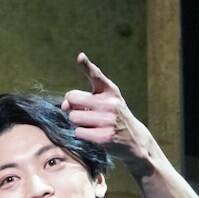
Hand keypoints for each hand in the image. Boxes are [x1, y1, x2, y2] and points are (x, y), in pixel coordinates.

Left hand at [61, 52, 151, 166]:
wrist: (135, 140)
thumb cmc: (114, 117)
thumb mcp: (107, 100)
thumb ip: (82, 98)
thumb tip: (63, 105)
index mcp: (111, 90)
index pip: (96, 75)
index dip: (87, 65)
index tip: (80, 57)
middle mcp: (111, 103)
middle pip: (73, 99)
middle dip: (73, 107)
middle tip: (86, 113)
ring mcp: (108, 120)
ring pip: (73, 117)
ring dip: (77, 122)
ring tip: (91, 124)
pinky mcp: (105, 137)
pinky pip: (78, 132)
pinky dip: (82, 133)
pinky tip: (93, 134)